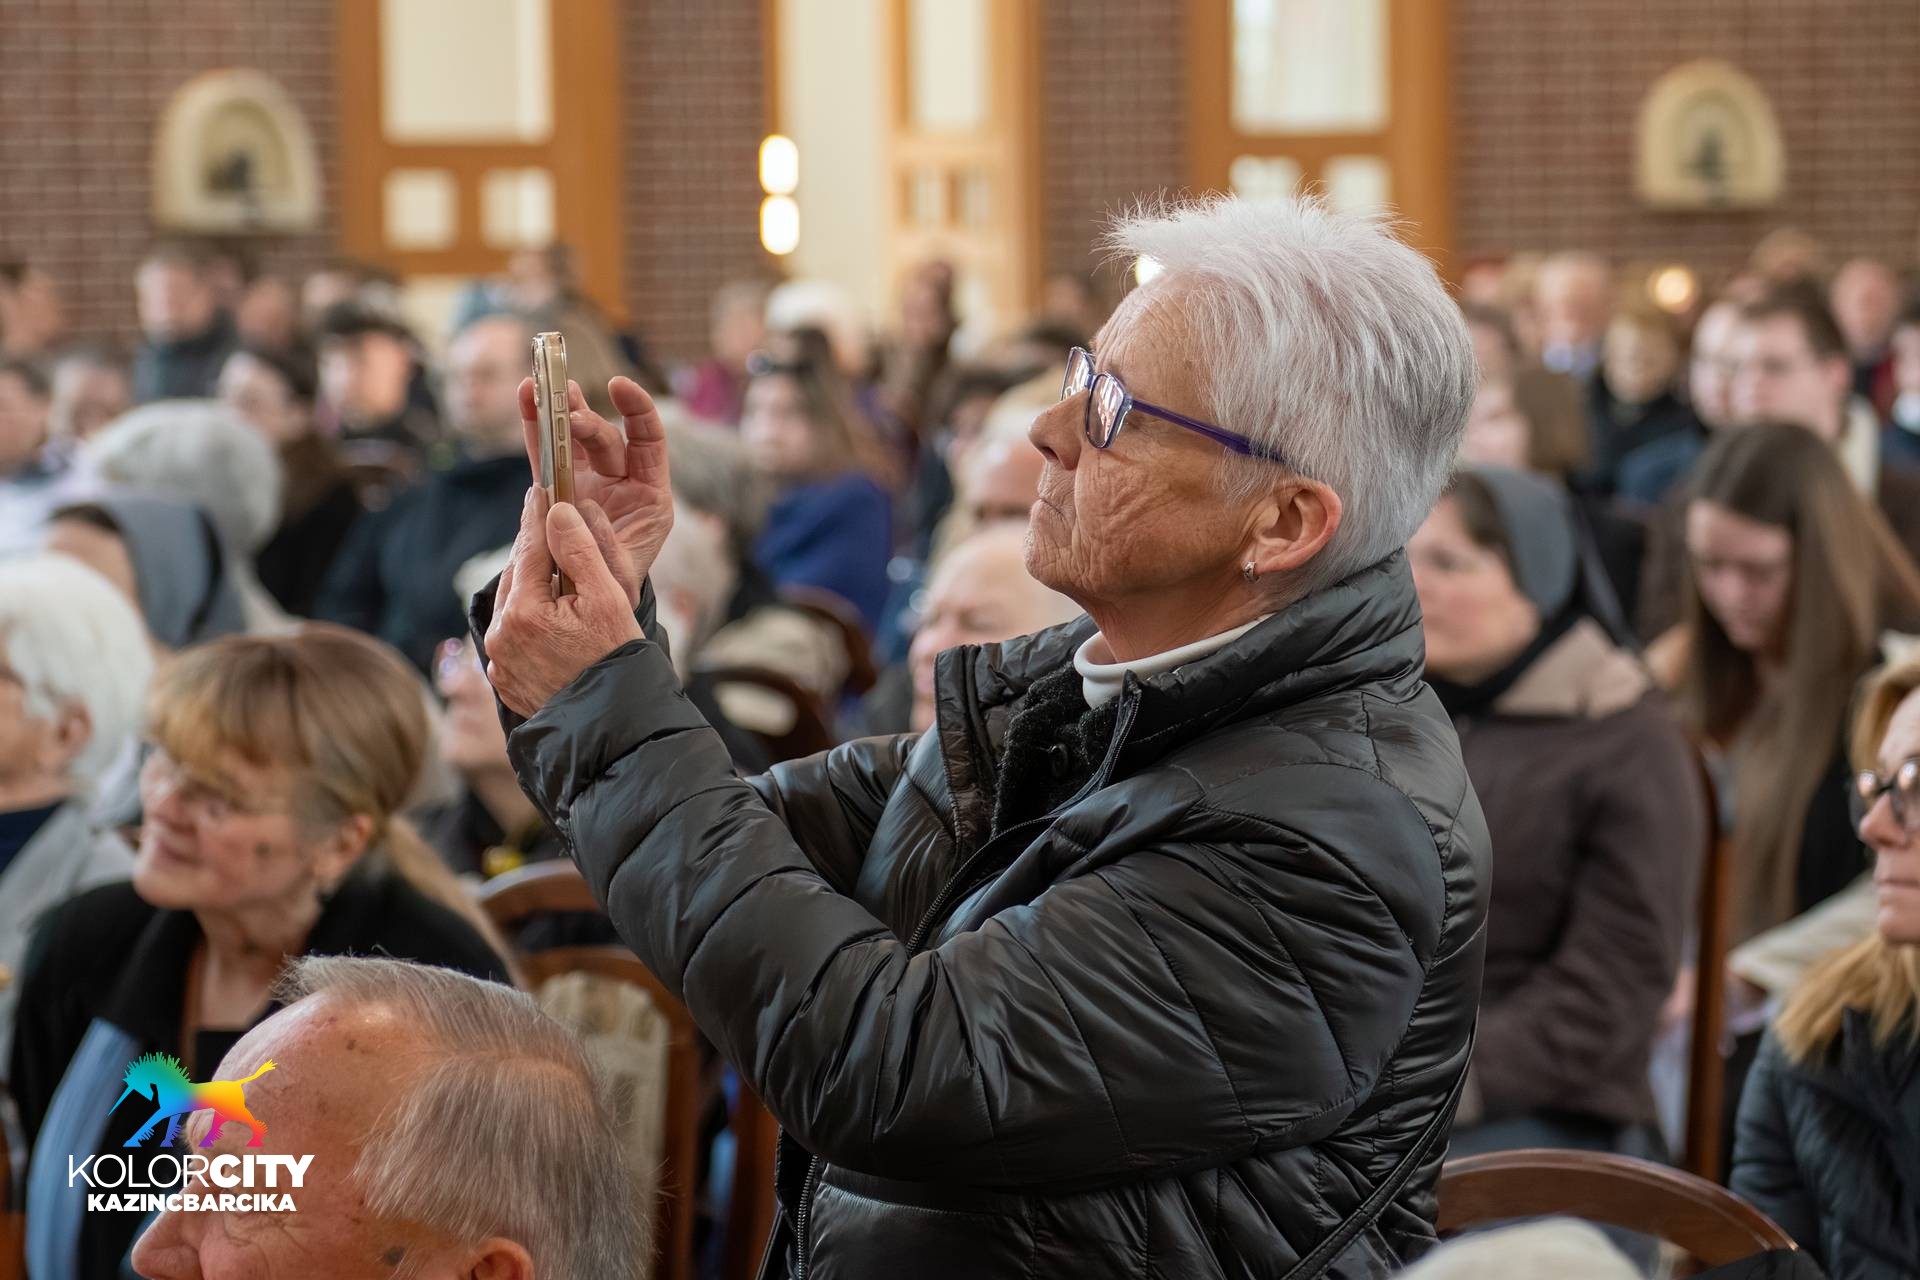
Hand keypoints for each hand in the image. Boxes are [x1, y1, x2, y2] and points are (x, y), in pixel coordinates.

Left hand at [484, 486, 644, 717]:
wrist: (614, 724)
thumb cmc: (618, 660)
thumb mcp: (608, 598)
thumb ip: (579, 550)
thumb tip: (557, 512)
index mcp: (525, 612)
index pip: (529, 550)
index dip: (537, 516)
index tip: (541, 489)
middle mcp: (502, 636)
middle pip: (516, 577)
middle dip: (534, 552)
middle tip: (550, 527)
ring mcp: (499, 662)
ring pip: (512, 606)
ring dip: (530, 587)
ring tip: (553, 573)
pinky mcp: (504, 680)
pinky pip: (512, 636)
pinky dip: (528, 620)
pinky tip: (550, 617)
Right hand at [520, 374, 672, 608]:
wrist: (591, 607)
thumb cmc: (613, 590)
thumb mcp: (617, 575)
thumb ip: (602, 544)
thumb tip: (580, 509)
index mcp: (649, 496)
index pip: (649, 441)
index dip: (638, 411)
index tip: (620, 386)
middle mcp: (620, 482)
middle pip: (605, 438)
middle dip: (585, 421)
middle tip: (567, 414)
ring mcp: (588, 481)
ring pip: (573, 438)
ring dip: (559, 411)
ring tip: (542, 386)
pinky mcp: (558, 487)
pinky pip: (545, 453)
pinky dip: (535, 427)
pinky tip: (525, 395)